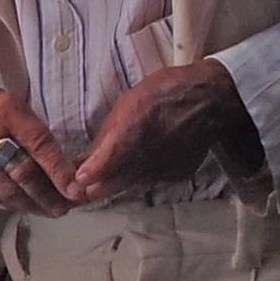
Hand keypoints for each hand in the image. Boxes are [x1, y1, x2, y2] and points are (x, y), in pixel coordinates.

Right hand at [0, 88, 75, 216]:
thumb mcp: (18, 111)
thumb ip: (39, 138)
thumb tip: (68, 176)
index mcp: (5, 110)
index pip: (38, 143)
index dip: (58, 170)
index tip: (75, 190)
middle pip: (22, 174)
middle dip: (47, 196)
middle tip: (64, 207)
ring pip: (7, 192)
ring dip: (32, 205)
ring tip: (49, 209)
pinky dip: (11, 204)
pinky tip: (24, 203)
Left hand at [72, 59, 258, 201]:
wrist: (212, 100)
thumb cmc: (166, 91)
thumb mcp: (128, 103)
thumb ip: (107, 136)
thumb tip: (85, 161)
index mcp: (125, 141)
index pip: (93, 175)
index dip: (77, 182)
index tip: (68, 181)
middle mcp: (141, 164)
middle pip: (106, 189)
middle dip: (89, 187)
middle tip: (76, 180)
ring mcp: (159, 173)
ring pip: (126, 186)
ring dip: (113, 180)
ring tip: (103, 168)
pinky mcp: (174, 176)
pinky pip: (148, 180)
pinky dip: (138, 173)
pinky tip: (138, 159)